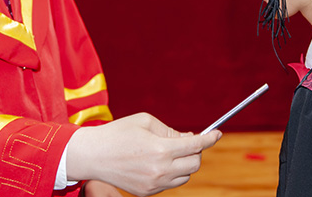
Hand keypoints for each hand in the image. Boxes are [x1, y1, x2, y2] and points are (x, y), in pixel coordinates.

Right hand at [66, 112, 221, 196]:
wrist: (93, 155)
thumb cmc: (119, 133)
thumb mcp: (146, 121)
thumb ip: (170, 131)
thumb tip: (189, 139)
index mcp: (161, 149)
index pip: (196, 145)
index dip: (210, 138)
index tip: (218, 133)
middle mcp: (160, 170)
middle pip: (195, 164)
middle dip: (196, 151)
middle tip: (188, 142)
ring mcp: (154, 184)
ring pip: (185, 176)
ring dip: (185, 163)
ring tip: (169, 151)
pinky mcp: (147, 193)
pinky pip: (170, 183)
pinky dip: (172, 173)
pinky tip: (159, 162)